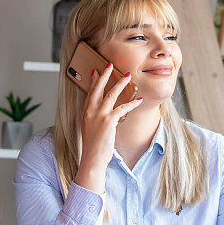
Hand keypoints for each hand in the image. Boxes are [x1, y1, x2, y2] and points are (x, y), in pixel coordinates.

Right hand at [74, 64, 142, 193]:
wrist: (91, 159)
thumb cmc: (92, 148)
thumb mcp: (90, 130)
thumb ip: (94, 119)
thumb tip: (103, 113)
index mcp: (85, 113)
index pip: (89, 93)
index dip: (93, 81)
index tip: (95, 71)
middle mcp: (90, 112)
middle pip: (97, 89)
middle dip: (105, 75)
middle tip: (110, 65)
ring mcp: (98, 116)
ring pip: (110, 95)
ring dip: (120, 83)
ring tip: (128, 75)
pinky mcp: (108, 122)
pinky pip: (122, 108)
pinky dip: (131, 103)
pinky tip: (138, 100)